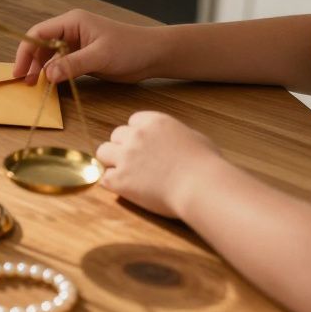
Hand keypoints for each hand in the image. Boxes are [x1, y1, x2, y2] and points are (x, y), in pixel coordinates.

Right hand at [12, 9, 159, 85]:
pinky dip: (53, 75)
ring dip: (40, 70)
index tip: (20, 71)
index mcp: (72, 22)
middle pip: (40, 45)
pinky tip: (49, 85)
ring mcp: (75, 45)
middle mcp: (70, 31)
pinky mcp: (82, 58)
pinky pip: (61, 65)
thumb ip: (72, 64)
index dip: (26, 51)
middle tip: (25, 83)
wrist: (154, 55)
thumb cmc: (130, 48)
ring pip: (49, 56)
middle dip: (30, 62)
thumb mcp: (100, 56)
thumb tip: (47, 75)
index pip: (39, 34)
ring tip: (34, 86)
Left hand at [97, 111, 223, 217]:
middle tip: (137, 163)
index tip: (145, 147)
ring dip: (112, 162)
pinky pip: (104, 177)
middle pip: (116, 135)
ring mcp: (125, 156)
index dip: (138, 135)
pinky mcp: (119, 179)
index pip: (133, 122)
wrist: (202, 187)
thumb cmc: (207, 165)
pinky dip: (112, 183)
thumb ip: (176, 135)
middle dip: (124, 147)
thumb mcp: (195, 138)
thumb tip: (175, 141)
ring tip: (127, 175)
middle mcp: (136, 135)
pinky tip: (125, 189)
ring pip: (103, 152)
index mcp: (154, 122)